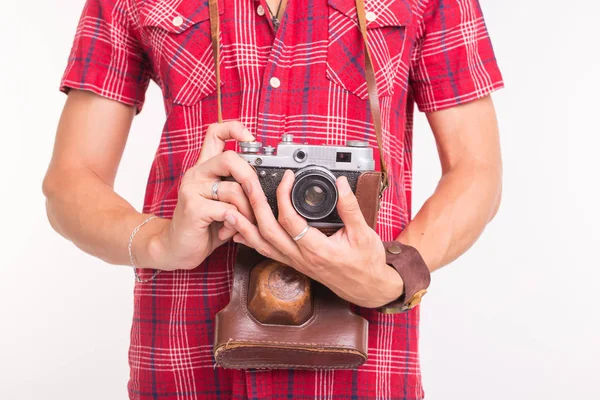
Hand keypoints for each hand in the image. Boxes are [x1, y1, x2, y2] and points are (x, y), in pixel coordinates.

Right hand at [135, 121, 262, 270]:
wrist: (176, 248)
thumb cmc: (204, 226)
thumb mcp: (224, 204)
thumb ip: (239, 191)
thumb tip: (267, 187)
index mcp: (205, 168)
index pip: (215, 133)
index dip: (235, 129)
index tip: (251, 139)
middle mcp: (197, 173)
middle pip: (229, 158)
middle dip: (251, 178)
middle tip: (258, 197)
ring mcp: (192, 189)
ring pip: (233, 189)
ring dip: (247, 210)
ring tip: (246, 223)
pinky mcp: (193, 208)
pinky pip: (227, 211)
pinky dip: (236, 223)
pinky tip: (229, 232)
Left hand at [222, 169, 403, 307]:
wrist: (368, 289)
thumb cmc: (367, 264)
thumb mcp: (364, 234)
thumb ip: (350, 208)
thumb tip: (341, 184)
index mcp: (318, 249)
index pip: (290, 220)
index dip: (283, 195)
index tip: (286, 177)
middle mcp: (301, 258)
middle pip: (267, 232)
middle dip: (254, 205)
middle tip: (248, 184)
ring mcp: (295, 262)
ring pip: (262, 245)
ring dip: (244, 226)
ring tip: (230, 209)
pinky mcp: (294, 263)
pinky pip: (267, 252)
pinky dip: (251, 240)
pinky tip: (240, 231)